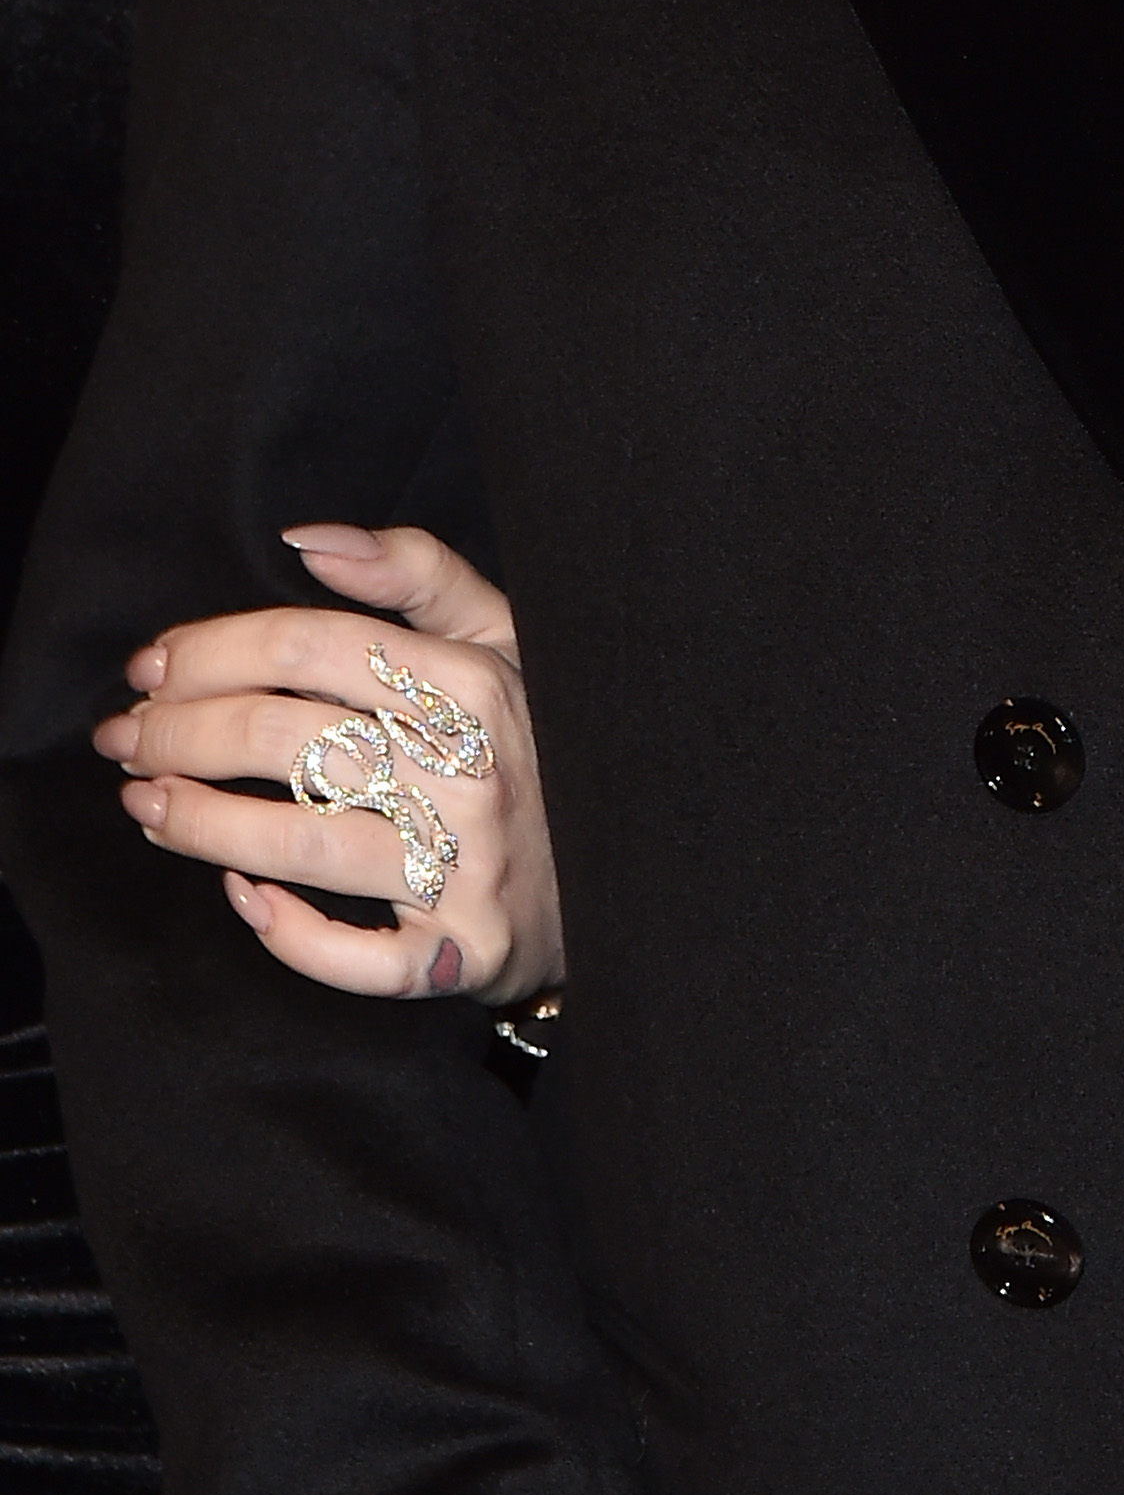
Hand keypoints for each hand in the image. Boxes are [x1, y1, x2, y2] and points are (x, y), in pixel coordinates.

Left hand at [93, 525, 560, 1002]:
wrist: (628, 872)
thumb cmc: (541, 745)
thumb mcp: (505, 640)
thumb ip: (416, 574)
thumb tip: (308, 538)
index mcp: (476, 684)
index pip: (310, 645)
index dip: (211, 651)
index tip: (151, 667)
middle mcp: (472, 773)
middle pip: (284, 736)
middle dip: (178, 733)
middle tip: (124, 739)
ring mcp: (467, 868)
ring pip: (297, 841)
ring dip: (197, 822)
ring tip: (144, 805)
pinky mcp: (463, 952)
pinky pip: (356, 957)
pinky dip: (286, 932)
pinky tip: (241, 896)